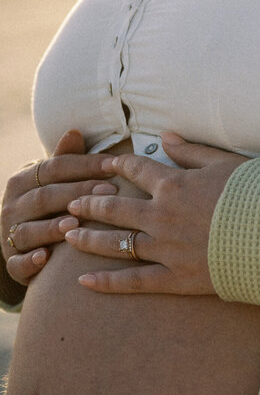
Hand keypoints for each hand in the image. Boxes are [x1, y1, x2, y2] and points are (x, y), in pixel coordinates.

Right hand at [2, 131, 110, 288]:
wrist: (25, 242)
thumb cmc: (51, 204)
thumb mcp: (55, 181)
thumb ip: (65, 160)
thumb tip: (75, 131)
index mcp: (22, 181)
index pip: (54, 168)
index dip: (84, 165)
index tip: (114, 165)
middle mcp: (11, 206)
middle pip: (44, 197)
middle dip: (77, 194)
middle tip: (109, 192)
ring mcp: (9, 235)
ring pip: (28, 230)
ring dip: (50, 228)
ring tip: (74, 225)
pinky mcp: (13, 262)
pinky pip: (17, 262)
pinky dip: (29, 261)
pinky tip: (45, 258)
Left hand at [62, 132, 247, 293]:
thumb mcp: (227, 163)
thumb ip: (192, 152)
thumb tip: (164, 137)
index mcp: (175, 184)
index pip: (136, 169)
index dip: (118, 164)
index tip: (105, 164)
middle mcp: (162, 216)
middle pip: (115, 207)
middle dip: (89, 203)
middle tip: (71, 202)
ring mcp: (166, 249)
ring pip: (116, 243)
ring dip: (88, 238)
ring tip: (67, 234)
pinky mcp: (176, 278)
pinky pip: (134, 281)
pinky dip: (106, 282)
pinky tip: (82, 282)